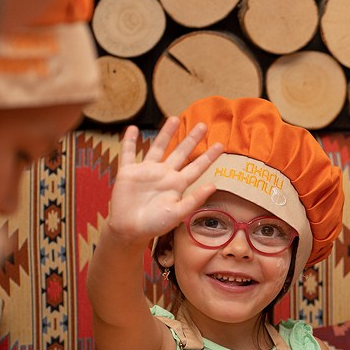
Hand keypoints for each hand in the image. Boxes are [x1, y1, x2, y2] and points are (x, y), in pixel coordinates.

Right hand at [105, 118, 223, 243]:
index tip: (221, 145)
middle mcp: (164, 175)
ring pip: (157, 147)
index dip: (208, 156)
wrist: (130, 230)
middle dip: (191, 139)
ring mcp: (146, 172)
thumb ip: (194, 200)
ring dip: (165, 133)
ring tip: (174, 118)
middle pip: (180, 152)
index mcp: (177, 185)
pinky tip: (133, 128)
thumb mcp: (178, 213)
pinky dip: (130, 141)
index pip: (196, 167)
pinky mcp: (128, 173)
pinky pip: (128, 153)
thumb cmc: (155, 225)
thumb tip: (214, 186)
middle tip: (203, 125)